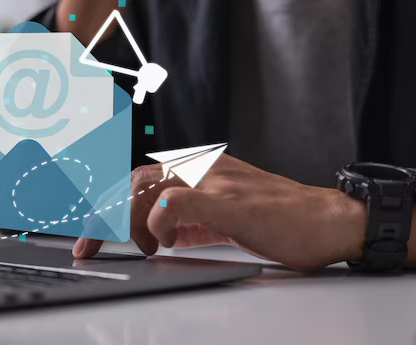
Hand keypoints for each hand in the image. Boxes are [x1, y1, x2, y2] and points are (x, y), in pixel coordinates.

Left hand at [73, 154, 366, 270]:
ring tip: (123, 247)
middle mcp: (201, 168)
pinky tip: (162, 241)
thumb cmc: (279, 221)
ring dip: (120, 220)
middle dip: (100, 213)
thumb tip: (153, 233)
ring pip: (145, 186)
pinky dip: (157, 221)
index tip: (89, 228)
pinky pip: (175, 200)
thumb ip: (188, 219)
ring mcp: (214, 181)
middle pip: (132, 180)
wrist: (329, 220)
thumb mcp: (222, 217)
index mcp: (198, 170)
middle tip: (87, 245)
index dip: (107, 200)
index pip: (139, 177)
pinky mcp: (229, 201)